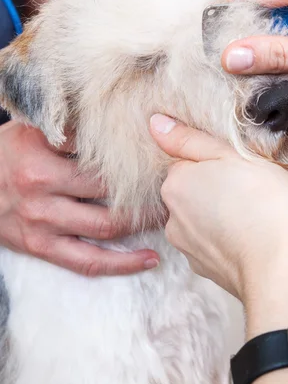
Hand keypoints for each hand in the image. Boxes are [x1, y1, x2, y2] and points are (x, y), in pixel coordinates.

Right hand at [0, 122, 158, 275]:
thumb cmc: (6, 152)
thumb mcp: (32, 130)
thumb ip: (69, 128)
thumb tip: (115, 120)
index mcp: (43, 160)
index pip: (101, 162)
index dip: (136, 162)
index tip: (164, 158)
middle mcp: (43, 192)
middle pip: (108, 195)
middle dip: (145, 193)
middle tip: (175, 187)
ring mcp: (43, 223)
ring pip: (104, 229)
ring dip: (140, 225)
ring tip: (169, 217)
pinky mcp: (42, 246)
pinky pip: (86, 262)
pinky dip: (120, 264)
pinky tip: (148, 259)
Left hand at [150, 114, 287, 332]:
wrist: (280, 271)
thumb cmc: (264, 207)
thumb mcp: (231, 156)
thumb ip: (190, 140)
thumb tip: (156, 123)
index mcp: (176, 184)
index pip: (190, 162)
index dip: (219, 162)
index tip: (240, 169)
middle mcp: (173, 217)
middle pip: (198, 190)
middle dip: (223, 188)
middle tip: (253, 190)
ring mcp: (188, 246)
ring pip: (209, 217)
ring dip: (231, 214)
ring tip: (260, 215)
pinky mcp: (207, 268)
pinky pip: (220, 243)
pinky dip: (236, 239)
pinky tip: (259, 237)